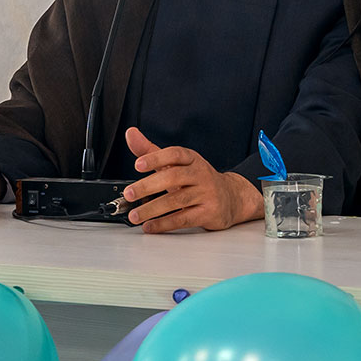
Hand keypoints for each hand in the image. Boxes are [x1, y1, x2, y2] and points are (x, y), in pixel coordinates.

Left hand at [120, 127, 262, 234]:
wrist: (231, 197)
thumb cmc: (198, 179)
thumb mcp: (176, 164)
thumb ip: (151, 151)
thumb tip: (131, 134)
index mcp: (191, 159)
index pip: (174, 154)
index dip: (156, 158)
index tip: (138, 164)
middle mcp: (200, 174)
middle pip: (173, 177)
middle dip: (148, 186)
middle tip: (129, 194)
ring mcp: (206, 194)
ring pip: (177, 201)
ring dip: (152, 209)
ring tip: (134, 215)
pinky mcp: (208, 213)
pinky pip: (184, 219)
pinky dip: (164, 224)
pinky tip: (149, 226)